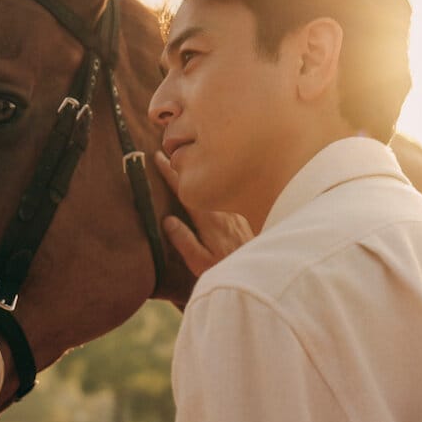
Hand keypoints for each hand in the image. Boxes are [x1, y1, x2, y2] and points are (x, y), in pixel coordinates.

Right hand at [155, 152, 253, 276]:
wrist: (264, 270)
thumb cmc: (228, 268)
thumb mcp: (200, 263)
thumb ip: (184, 241)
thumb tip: (167, 220)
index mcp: (209, 220)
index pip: (184, 191)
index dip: (169, 174)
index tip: (157, 158)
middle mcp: (222, 209)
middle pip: (198, 180)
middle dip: (179, 165)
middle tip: (164, 151)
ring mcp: (233, 209)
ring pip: (211, 182)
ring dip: (196, 171)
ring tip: (183, 159)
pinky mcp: (241, 213)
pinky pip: (222, 188)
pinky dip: (211, 179)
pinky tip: (207, 178)